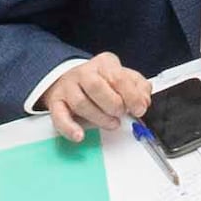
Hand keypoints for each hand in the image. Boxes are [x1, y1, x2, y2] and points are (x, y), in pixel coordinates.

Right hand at [33, 55, 151, 141]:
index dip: (131, 96)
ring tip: (112, 124)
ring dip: (99, 118)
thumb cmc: (102, 81)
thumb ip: (138, 87)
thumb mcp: (123, 78)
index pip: (118, 77)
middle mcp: (84, 73)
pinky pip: (59, 116)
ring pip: (81, 103)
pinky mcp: (56, 103)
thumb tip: (144, 101)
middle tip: (121, 114)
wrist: (70, 79)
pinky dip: (69, 128)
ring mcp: (68, 87)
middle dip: (113, 104)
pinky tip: (80, 136)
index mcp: (104, 64)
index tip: (139, 109)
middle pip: (96, 87)